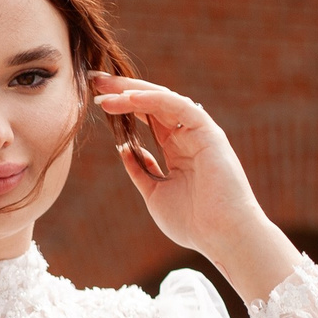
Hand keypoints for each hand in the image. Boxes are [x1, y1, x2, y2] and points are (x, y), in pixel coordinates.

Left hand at [91, 74, 297, 301]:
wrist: (222, 236)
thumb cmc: (193, 222)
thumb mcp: (154, 193)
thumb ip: (141, 170)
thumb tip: (125, 149)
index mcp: (177, 150)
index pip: (147, 118)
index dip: (123, 106)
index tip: (96, 100)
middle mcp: (187, 136)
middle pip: (152, 104)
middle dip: (123, 90)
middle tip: (94, 81)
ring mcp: (199, 133)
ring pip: (163, 100)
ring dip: (132, 92)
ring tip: (104, 91)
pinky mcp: (208, 133)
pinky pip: (178, 107)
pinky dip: (153, 100)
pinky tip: (129, 98)